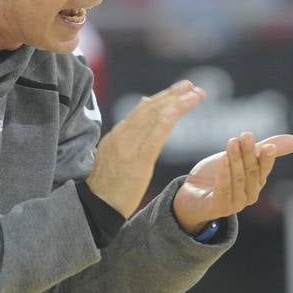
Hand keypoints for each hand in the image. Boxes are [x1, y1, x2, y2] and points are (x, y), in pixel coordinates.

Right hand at [86, 80, 205, 217]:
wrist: (96, 207)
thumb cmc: (106, 187)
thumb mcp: (112, 157)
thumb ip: (126, 138)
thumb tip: (138, 118)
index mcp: (117, 135)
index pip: (142, 110)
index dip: (161, 98)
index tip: (178, 90)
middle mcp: (122, 134)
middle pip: (150, 108)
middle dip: (172, 95)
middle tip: (190, 85)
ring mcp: (129, 145)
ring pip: (156, 115)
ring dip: (178, 102)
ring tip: (195, 93)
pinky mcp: (138, 158)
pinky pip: (157, 132)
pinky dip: (171, 116)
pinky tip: (183, 108)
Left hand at [172, 131, 292, 233]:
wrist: (191, 194)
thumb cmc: (218, 175)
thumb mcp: (240, 158)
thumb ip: (263, 149)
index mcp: (256, 183)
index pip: (264, 169)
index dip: (267, 158)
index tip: (268, 145)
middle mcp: (248, 195)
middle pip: (251, 172)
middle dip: (249, 153)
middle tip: (246, 135)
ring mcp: (234, 204)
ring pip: (237, 179)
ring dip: (235, 160)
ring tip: (232, 142)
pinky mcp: (218, 208)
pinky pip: (223, 190)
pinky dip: (224, 175)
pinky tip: (223, 160)